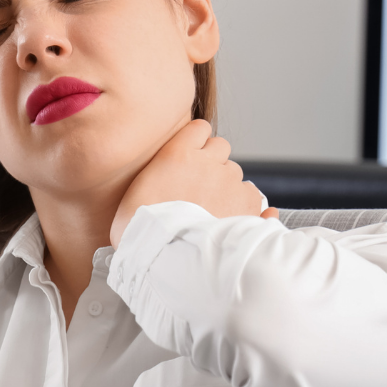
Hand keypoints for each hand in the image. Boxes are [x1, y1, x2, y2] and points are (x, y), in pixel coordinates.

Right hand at [111, 121, 278, 246]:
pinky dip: (244, 205)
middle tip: (199, 190)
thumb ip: (155, 177)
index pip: (200, 128)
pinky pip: (251, 194)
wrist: (168, 258)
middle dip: (213, 164)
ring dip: (226, 186)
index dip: (197, 143)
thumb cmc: (142, 231)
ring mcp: (230, 181)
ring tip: (212, 212)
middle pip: (220, 148)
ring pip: (235, 172)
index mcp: (177, 153)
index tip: (191, 159)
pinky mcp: (247, 203)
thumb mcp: (134, 195)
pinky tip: (232, 219)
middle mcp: (208, 161)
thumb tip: (160, 180)